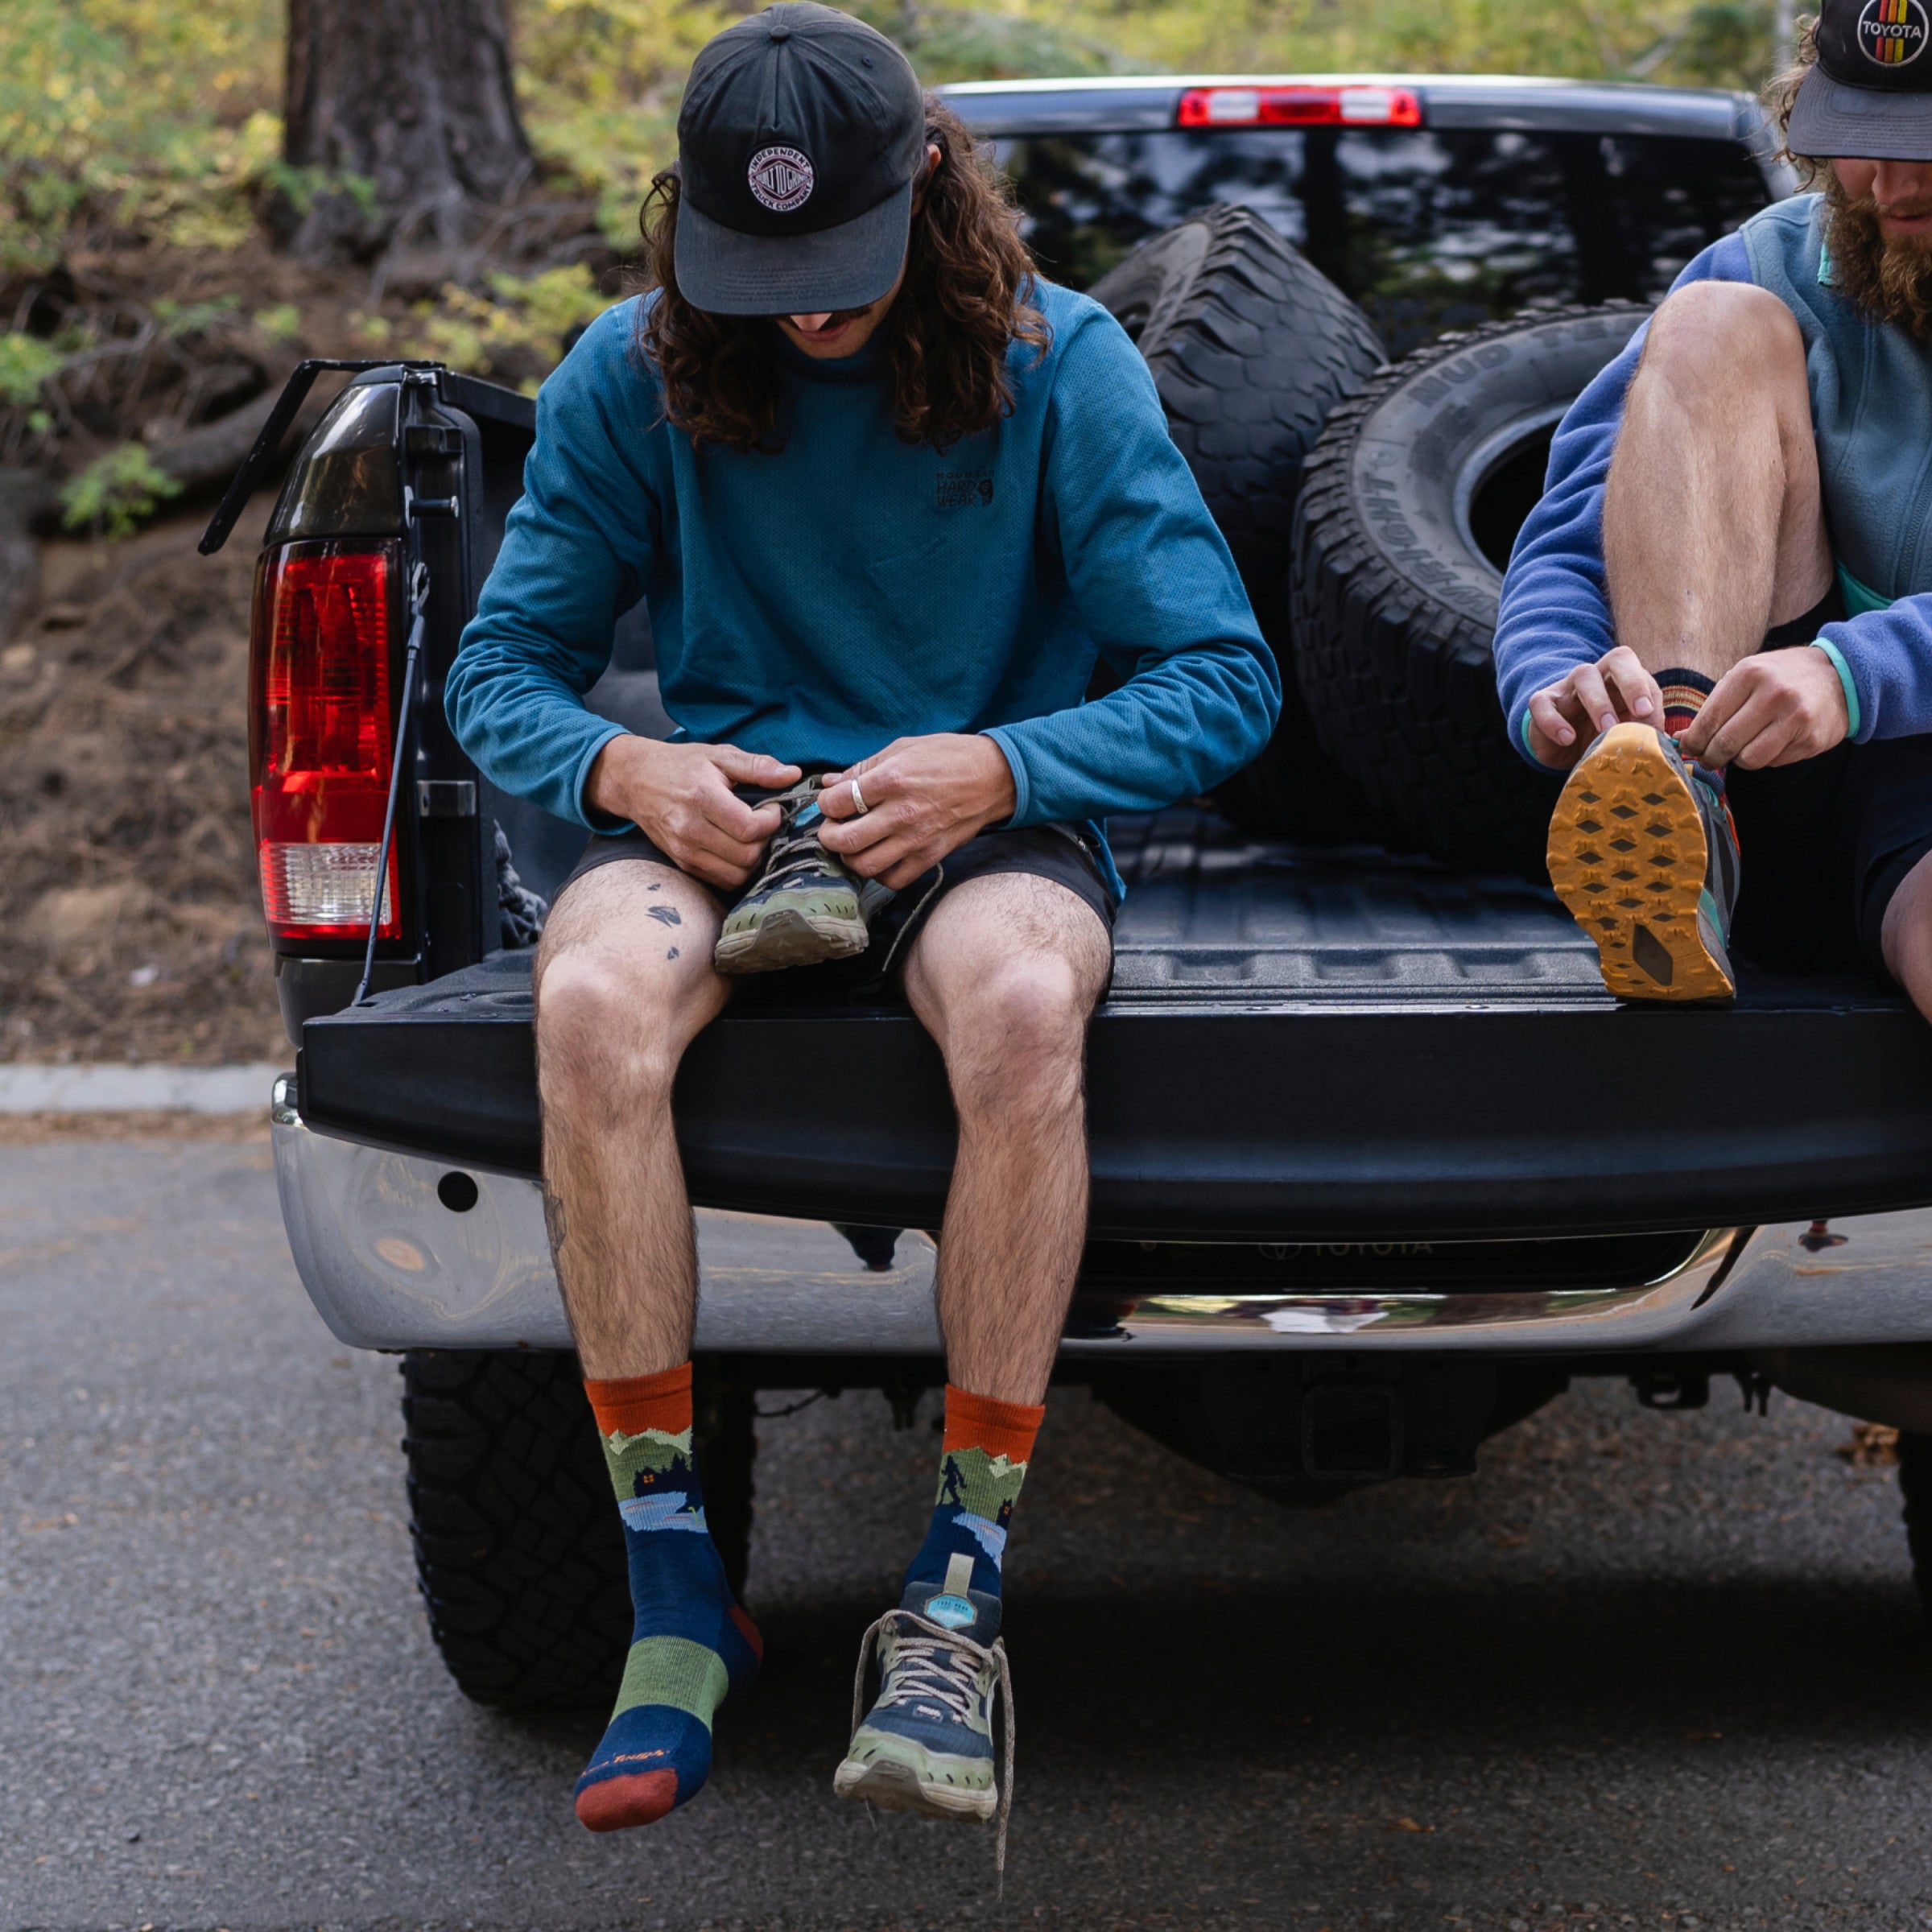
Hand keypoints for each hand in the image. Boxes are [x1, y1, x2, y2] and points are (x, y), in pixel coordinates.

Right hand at [584, 736, 800, 889]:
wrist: (635, 780)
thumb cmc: (680, 764)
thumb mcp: (719, 755)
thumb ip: (757, 766)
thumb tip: (792, 775)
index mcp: (702, 796)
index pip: (750, 828)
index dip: (771, 821)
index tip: (770, 809)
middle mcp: (690, 829)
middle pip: (747, 856)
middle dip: (764, 841)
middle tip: (761, 824)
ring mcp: (684, 851)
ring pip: (736, 875)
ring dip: (752, 859)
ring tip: (749, 837)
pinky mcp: (682, 864)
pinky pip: (721, 881)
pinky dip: (736, 870)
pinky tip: (735, 848)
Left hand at [816, 733, 1017, 889]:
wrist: (993, 777)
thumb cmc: (948, 757)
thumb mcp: (903, 748)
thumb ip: (863, 768)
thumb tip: (829, 783)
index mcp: (892, 779)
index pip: (837, 802)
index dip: (825, 804)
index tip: (831, 802)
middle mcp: (902, 813)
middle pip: (845, 840)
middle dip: (828, 836)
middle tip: (834, 828)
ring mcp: (917, 839)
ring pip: (865, 866)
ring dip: (851, 858)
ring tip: (855, 844)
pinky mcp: (930, 857)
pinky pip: (894, 880)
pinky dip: (880, 874)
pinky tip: (880, 857)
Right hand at [1525, 646, 1662, 767]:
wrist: (1562, 749)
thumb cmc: (1598, 735)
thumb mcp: (1624, 732)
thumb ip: (1643, 728)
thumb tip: (1660, 738)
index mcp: (1619, 677)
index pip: (1633, 665)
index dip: (1641, 683)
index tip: (1647, 712)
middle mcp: (1596, 675)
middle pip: (1615, 659)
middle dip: (1631, 683)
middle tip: (1639, 714)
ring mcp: (1567, 687)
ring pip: (1583, 676)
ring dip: (1599, 703)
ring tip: (1605, 730)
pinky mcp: (1542, 704)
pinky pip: (1542, 703)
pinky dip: (1554, 721)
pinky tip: (1567, 739)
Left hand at [1679, 647, 1848, 770]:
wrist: (1841, 676)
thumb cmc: (1782, 678)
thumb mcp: (1747, 677)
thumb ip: (1715, 706)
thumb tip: (1681, 738)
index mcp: (1749, 674)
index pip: (1708, 721)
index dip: (1693, 742)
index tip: (1689, 748)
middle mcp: (1773, 694)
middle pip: (1724, 744)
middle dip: (1710, 757)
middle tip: (1709, 758)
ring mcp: (1795, 717)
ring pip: (1748, 759)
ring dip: (1738, 760)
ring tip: (1742, 748)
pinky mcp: (1811, 739)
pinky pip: (1772, 762)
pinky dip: (1764, 759)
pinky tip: (1771, 743)